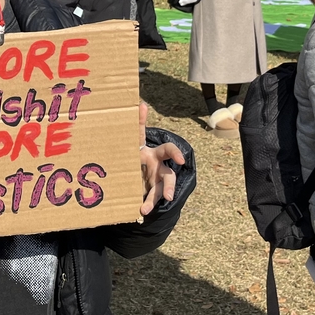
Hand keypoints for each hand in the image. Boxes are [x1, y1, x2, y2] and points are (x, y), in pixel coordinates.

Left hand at [138, 102, 183, 217]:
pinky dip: (145, 205)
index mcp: (156, 153)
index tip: (180, 160)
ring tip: (146, 209)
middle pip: (169, 178)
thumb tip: (141, 102)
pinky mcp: (149, 192)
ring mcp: (155, 182)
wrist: (134, 166)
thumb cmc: (136, 149)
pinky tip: (139, 212)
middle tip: (169, 197)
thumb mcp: (135, 137)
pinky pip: (149, 199)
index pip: (169, 150)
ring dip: (154, 200)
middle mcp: (159, 169)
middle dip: (170, 187)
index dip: (175, 154)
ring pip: (160, 193)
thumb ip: (138, 122)